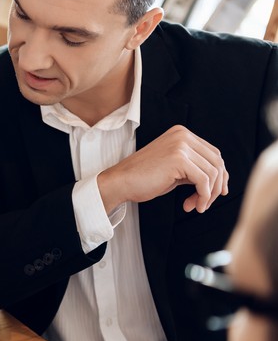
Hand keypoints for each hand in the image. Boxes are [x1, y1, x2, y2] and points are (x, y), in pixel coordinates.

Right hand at [97, 125, 227, 213]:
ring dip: (208, 195)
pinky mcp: (179, 159)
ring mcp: (181, 145)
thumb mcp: (173, 168)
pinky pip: (204, 181)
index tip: (214, 193)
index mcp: (182, 134)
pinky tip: (192, 205)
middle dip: (215, 187)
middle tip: (203, 204)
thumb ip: (193, 167)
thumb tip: (220, 180)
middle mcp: (183, 135)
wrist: (120, 182)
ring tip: (195, 206)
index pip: (214, 154)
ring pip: (213, 173)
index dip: (219, 176)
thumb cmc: (143, 179)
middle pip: (217, 162)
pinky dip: (203, 196)